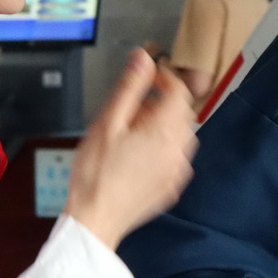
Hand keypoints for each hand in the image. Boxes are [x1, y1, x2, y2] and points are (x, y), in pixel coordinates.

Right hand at [65, 49, 198, 248]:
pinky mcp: (171, 187)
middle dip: (162, 102)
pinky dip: (161, 148)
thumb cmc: (95, 173)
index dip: (165, 77)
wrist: (95, 220)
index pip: (179, 91)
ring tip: (130, 131)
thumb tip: (143, 58)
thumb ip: (130, 87)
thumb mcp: (108, 122)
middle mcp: (179, 150)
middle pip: (182, 113)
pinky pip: (174, 157)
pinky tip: (136, 155)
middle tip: (132, 106)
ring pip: (179, 135)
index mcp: (166, 130)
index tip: (149, 74)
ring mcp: (178, 171)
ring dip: (162, 125)